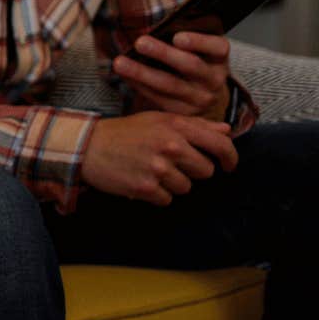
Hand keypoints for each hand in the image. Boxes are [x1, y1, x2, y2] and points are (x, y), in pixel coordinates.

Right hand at [80, 111, 238, 205]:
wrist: (88, 146)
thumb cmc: (126, 132)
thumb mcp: (159, 120)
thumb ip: (195, 125)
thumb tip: (226, 131)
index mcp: (177, 127)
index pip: (220, 145)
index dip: (230, 158)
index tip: (229, 166)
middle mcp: (171, 146)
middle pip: (205, 171)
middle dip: (193, 171)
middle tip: (172, 164)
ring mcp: (159, 168)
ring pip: (186, 188)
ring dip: (173, 184)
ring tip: (152, 171)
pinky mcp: (146, 188)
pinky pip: (167, 200)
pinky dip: (157, 194)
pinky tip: (142, 181)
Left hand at [112, 31, 231, 119]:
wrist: (206, 92)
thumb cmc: (197, 58)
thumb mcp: (201, 45)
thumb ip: (189, 33)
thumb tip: (164, 20)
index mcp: (220, 57)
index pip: (217, 47)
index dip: (198, 42)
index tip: (177, 37)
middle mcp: (214, 78)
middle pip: (190, 65)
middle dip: (163, 53)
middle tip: (140, 42)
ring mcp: (200, 98)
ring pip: (170, 85)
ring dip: (142, 73)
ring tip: (120, 62)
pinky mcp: (184, 112)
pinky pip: (159, 98)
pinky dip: (139, 85)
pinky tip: (124, 75)